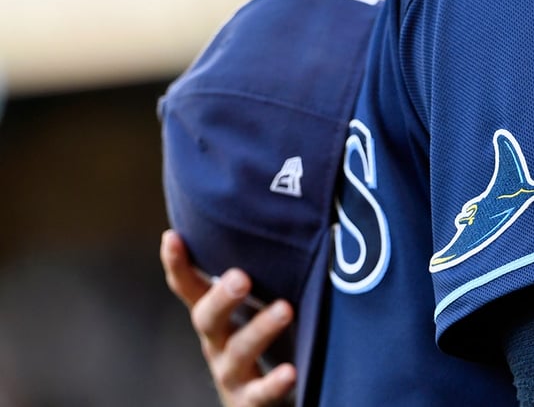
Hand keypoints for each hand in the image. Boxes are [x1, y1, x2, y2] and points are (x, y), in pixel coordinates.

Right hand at [160, 230, 295, 406]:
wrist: (261, 401)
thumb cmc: (263, 342)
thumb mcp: (253, 306)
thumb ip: (259, 272)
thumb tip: (278, 215)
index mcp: (215, 317)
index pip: (189, 288)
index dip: (178, 264)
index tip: (173, 236)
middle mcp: (216, 342)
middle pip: (207, 319)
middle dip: (221, 297)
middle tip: (240, 276)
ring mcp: (231, 374)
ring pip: (238, 352)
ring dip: (260, 329)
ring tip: (285, 309)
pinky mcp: (250, 401)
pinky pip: (260, 394)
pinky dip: (274, 383)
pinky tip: (291, 371)